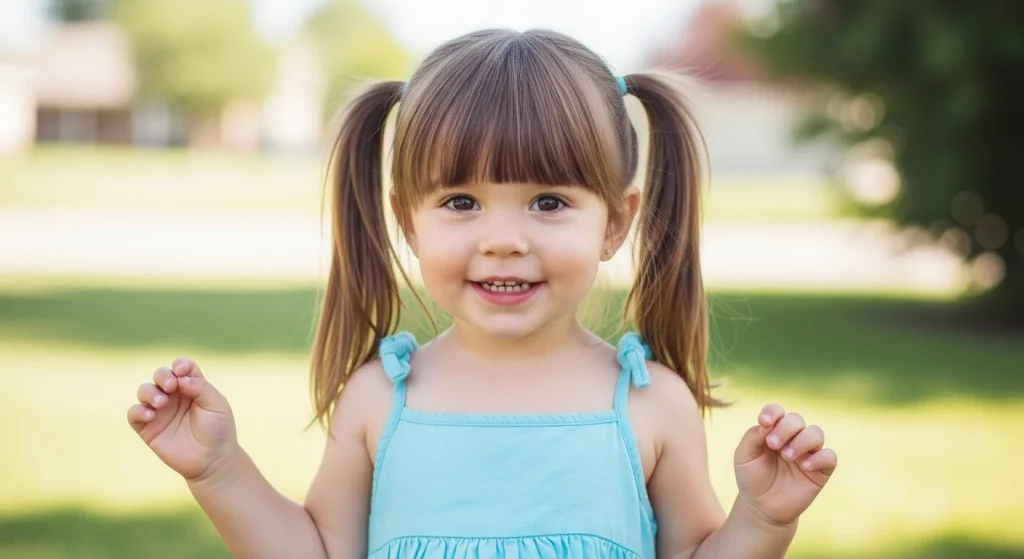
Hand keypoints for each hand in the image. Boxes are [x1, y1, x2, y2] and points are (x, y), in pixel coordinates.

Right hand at [127, 357, 238, 482]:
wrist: (212, 461)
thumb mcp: (216, 405)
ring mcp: (160, 411)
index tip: (181, 371)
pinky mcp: (148, 428)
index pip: (182, 367)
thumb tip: (180, 377)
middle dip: (162, 376)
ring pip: (145, 391)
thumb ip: (200, 387)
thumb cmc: (218, 430)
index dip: (180, 365)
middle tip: (171, 386)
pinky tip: (150, 415)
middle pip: (161, 375)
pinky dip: (138, 410)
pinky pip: (134, 414)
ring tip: (161, 402)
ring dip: (149, 392)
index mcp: (192, 387)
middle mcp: (174, 396)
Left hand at [733, 403, 836, 525]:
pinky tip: (805, 467)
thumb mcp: (744, 456)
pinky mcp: (820, 470)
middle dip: (785, 428)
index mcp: (773, 431)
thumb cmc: (752, 478)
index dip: (773, 412)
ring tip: (787, 456)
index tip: (764, 421)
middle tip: (773, 445)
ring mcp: (808, 453)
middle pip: (797, 419)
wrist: (762, 507)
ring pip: (816, 433)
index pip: (777, 411)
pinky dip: (819, 458)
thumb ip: (752, 437)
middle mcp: (793, 438)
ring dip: (802, 441)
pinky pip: (830, 456)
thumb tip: (767, 423)